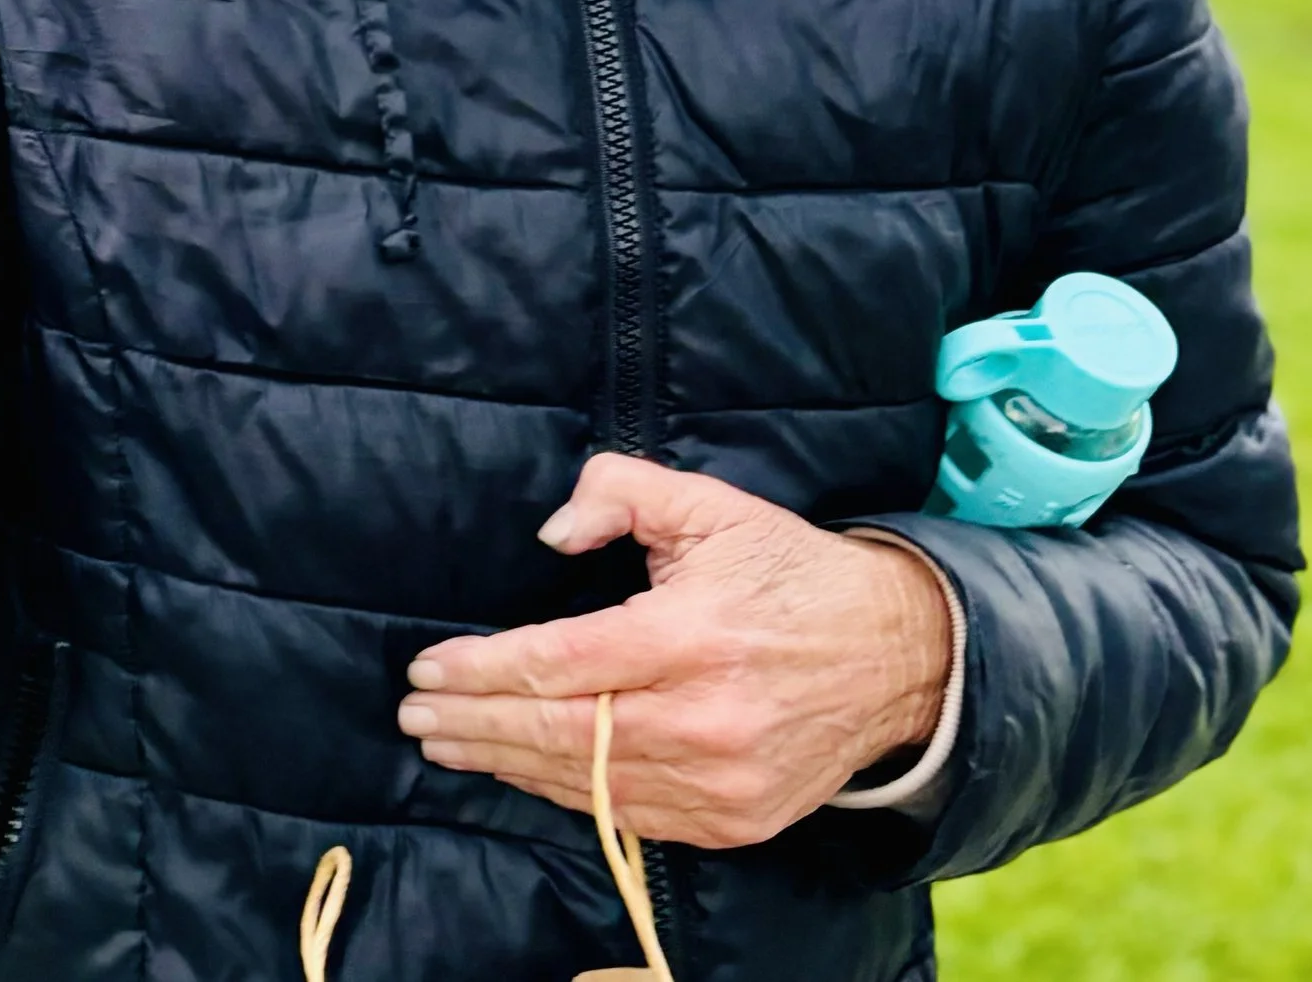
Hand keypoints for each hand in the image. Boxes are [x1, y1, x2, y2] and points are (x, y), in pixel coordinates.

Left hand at [397, 452, 951, 849]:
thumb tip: (552, 532)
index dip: (482, 668)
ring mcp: (723, 782)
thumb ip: (618, 491)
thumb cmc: (787, 572)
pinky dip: (567, 795)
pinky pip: (630, 816)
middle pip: (559, 732)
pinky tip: (522, 771)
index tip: (427, 665)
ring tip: (448, 743)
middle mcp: (706, 720)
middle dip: (474, 722)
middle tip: (415, 712)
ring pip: (586, 782)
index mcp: (692, 638)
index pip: (559, 663)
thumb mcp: (709, 504)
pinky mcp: (737, 820)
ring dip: (506, 763)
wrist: (896, 656)